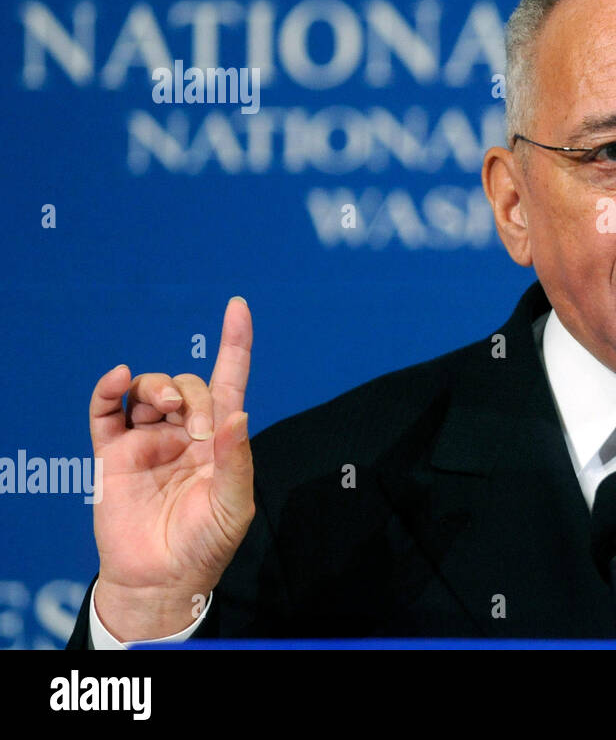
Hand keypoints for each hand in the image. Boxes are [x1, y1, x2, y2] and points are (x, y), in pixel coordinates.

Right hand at [88, 297, 254, 640]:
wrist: (160, 579)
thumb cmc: (205, 544)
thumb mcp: (233, 506)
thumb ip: (236, 461)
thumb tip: (237, 414)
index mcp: (221, 439)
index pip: (230, 381)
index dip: (235, 344)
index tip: (238, 306)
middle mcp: (185, 433)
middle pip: (187, 385)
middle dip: (191, 393)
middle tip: (197, 431)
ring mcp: (148, 440)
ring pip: (148, 389)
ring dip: (157, 386)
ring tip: (162, 408)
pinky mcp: (114, 454)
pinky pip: (106, 412)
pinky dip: (108, 390)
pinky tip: (117, 378)